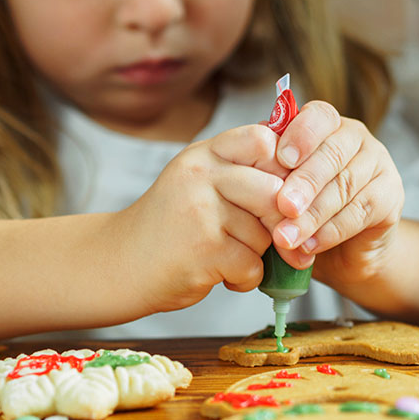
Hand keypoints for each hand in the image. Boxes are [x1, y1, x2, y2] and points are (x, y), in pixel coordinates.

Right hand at [117, 124, 287, 313]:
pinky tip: (223, 275)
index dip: (283, 169)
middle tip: (274, 240)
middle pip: (275, 192)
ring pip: (266, 234)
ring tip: (230, 258)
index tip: (279, 195)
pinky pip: (252, 265)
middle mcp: (202, 176)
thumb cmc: (168, 227)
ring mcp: (201, 212)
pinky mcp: (204, 251)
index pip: (262, 140)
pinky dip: (245, 279)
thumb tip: (298, 174)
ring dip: (257, 256)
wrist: (120, 264)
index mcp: (204, 155)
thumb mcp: (195, 182)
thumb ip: (237, 171)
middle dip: (280, 223)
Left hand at [270, 101, 404, 284]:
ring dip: (313, 214)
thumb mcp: (278, 189)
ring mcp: (378, 165)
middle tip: (283, 206)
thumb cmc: (299, 212)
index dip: (301, 135)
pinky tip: (309, 246)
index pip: (318, 116)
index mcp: (325, 125)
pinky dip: (331, 231)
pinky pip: (361, 211)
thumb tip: (247, 162)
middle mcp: (355, 138)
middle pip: (332, 153)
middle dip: (305, 182)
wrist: (340, 252)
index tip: (281, 158)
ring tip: (287, 237)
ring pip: (346, 185)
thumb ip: (269, 173)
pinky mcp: (392, 197)